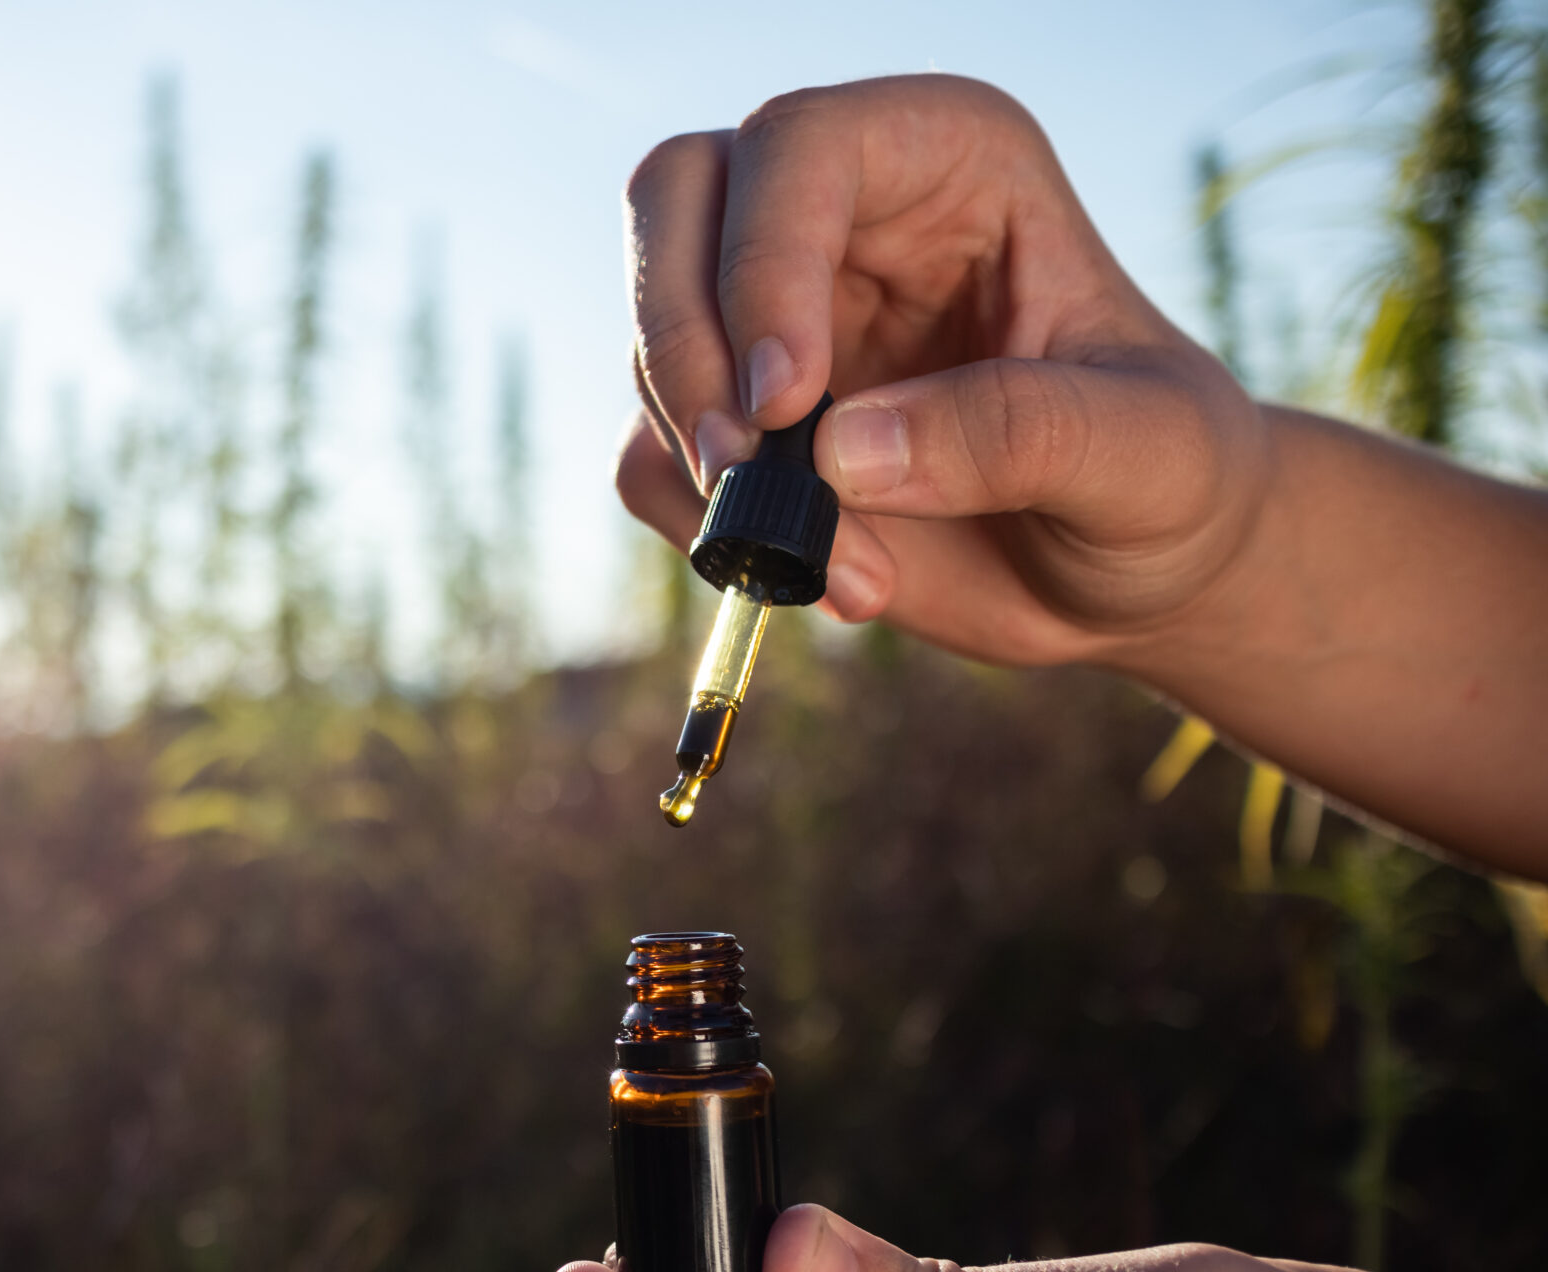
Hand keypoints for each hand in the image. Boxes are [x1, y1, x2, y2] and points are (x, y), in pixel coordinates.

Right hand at [617, 74, 1269, 670]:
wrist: (1131, 575)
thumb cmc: (1167, 480)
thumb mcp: (1147, 453)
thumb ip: (1016, 431)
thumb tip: (844, 450)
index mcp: (946, 162)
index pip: (799, 147)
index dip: (764, 259)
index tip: (787, 397)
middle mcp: (840, 219)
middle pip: (674, 199)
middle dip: (682, 341)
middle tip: (742, 468)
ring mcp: (771, 322)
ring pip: (649, 339)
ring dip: (714, 471)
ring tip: (848, 566)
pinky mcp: (735, 428)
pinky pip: (649, 460)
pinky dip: (707, 533)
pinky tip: (823, 579)